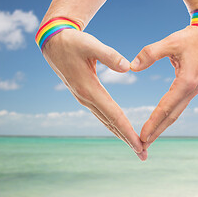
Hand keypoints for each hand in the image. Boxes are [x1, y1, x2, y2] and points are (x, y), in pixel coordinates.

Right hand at [42, 29, 146, 160]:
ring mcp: (85, 99)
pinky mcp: (86, 96)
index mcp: (89, 89)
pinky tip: (121, 130)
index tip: (140, 144)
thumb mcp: (90, 44)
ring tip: (136, 148)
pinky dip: (114, 125)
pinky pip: (103, 115)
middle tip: (143, 155)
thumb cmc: (73, 42)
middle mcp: (87, 98)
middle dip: (128, 140)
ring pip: (106, 121)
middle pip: (111, 124)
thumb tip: (128, 67)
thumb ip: (109, 55)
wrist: (54, 43)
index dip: (127, 131)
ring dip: (122, 135)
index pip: (114, 115)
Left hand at [131, 26, 197, 148]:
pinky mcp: (192, 87)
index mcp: (187, 82)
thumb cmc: (190, 37)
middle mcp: (192, 90)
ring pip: (176, 113)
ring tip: (149, 138)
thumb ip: (150, 53)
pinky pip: (178, 106)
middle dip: (157, 131)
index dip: (153, 122)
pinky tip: (160, 121)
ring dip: (162, 126)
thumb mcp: (170, 42)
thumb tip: (132, 66)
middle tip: (142, 146)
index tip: (142, 136)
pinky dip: (168, 116)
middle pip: (172, 116)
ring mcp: (193, 90)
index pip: (166, 107)